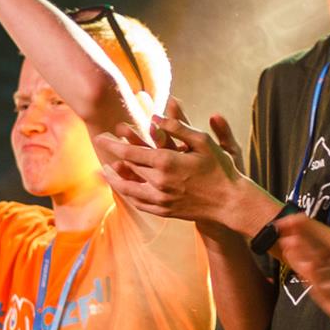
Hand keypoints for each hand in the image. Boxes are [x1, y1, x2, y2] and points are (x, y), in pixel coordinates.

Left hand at [92, 100, 253, 229]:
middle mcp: (159, 182)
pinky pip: (139, 203)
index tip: (100, 136)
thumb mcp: (203, 141)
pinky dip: (128, 194)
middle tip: (101, 147)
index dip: (112, 144)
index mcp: (166, 162)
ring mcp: (160, 199)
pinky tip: (125, 188)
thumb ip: (178, 127)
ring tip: (105, 171)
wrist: (229, 203)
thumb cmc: (220, 168)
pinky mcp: (164, 211)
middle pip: (126, 169)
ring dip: (114, 179)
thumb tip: (154, 117)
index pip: (129, 152)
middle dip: (112, 157)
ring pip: (128, 189)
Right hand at [274, 211, 329, 329]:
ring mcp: (329, 290)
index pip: (319, 243)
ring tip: (291, 245)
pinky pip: (323, 291)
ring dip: (301, 259)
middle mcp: (329, 275)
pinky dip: (317, 280)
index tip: (292, 217)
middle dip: (298, 242)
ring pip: (312, 273)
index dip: (306, 231)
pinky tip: (310, 268)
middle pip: (311, 255)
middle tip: (284, 227)